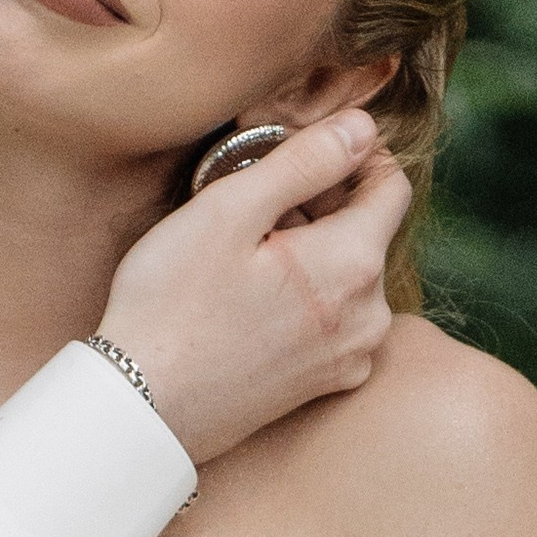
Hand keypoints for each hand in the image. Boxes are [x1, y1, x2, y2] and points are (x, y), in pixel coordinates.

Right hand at [95, 110, 406, 466]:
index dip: (354, 156)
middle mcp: (371, 316)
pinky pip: (335, 319)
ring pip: (350, 276)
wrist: (145, 409)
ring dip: (312, 252)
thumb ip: (305, 161)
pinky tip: (252, 301)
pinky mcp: (326, 384)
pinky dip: (307, 297)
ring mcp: (351, 356)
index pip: (391, 187)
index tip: (303, 151)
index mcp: (355, 263)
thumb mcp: (231, 211)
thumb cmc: (174, 306)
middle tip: (252, 205)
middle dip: (323, 207)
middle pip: (367, 232)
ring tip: (245, 256)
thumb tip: (362, 127)